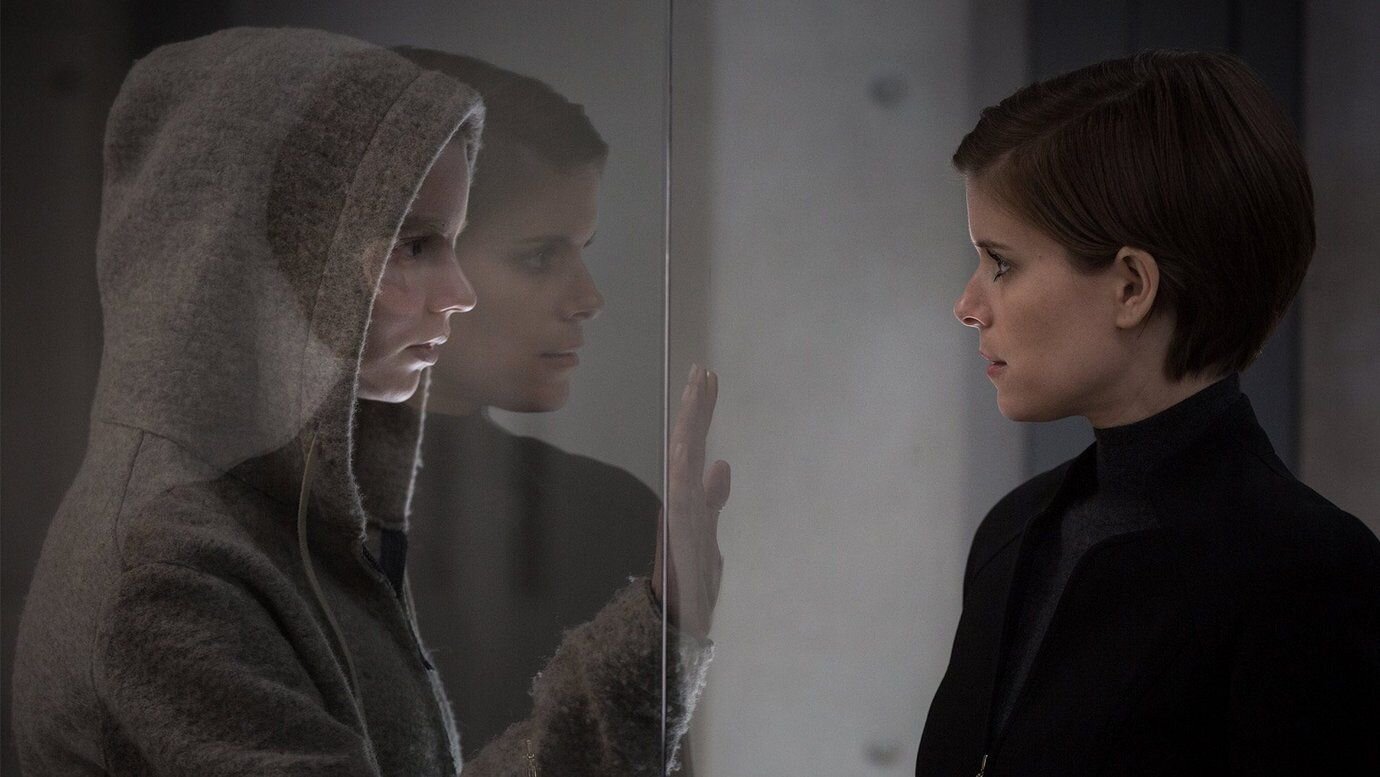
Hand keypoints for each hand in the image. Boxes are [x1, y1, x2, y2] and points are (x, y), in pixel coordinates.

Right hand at [652, 364, 730, 637]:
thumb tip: (722, 465)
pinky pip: (679, 497)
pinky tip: (685, 446)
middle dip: (695, 408)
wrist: (678, 624)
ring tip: (695, 391)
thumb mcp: (709, 534)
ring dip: (690, 427)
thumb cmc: (692, 583)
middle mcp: (682, 500)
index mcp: (690, 497)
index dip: (701, 412)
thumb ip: (714, 500)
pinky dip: (682, 470)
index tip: (707, 378)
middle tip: (701, 370)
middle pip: (688, 444)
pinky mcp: (678, 535)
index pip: (696, 445)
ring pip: (683, 461)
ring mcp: (678, 515)